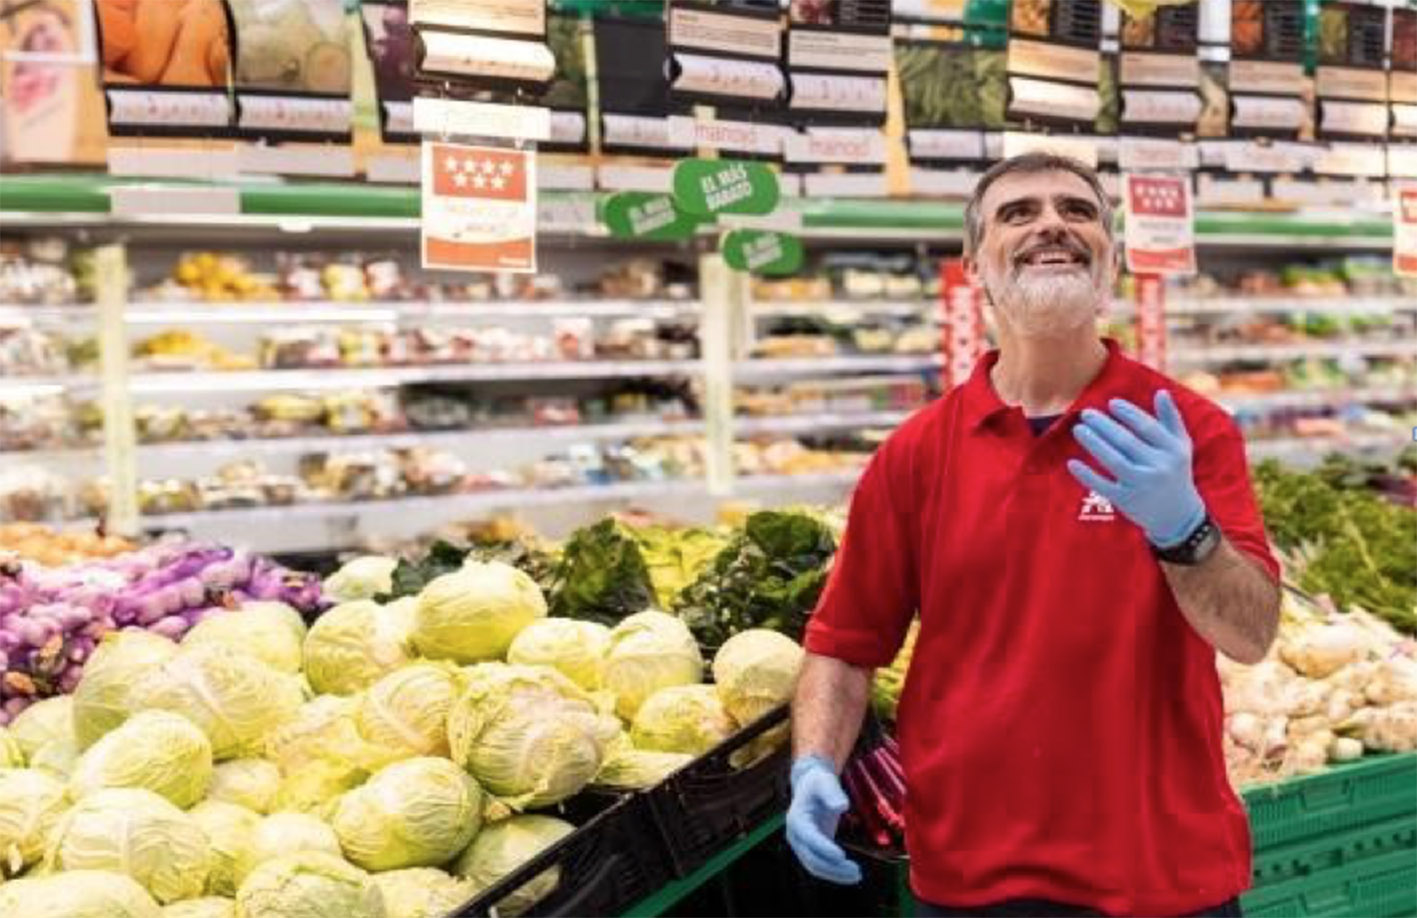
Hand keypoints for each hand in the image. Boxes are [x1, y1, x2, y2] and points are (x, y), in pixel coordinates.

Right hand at [785, 755, 861, 884]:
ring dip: (835, 874)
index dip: (824, 848)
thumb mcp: (826, 782)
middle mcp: (795, 835)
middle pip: (811, 858)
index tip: (841, 855)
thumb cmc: (819, 781)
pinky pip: (820, 865)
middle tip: (857, 871)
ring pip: (815, 866)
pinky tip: (851, 872)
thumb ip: (832, 792)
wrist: (811, 785)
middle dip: (833, 867)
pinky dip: (835, 871)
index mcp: (796, 819)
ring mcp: (802, 844)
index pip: (809, 838)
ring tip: (857, 874)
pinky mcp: (811, 848)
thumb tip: (842, 806)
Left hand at [1067, 390, 1205, 547]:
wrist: (1177, 516)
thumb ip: (1171, 419)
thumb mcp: (1180, 446)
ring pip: (1114, 461)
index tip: (1111, 403)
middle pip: (1127, 442)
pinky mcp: (1126, 500)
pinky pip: (1103, 485)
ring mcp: (1141, 485)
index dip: (1128, 413)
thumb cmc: (1175, 473)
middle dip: (1104, 426)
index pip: (1147, 427)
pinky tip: (1071, 462)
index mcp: (1173, 451)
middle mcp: (1159, 467)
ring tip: (1078, 429)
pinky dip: (1086, 474)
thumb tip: (1161, 392)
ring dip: (1094, 443)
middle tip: (1086, 413)